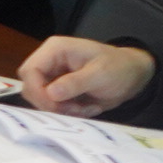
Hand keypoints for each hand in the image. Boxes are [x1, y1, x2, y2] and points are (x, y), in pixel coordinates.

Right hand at [18, 37, 156, 118]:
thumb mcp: (101, 74)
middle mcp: (48, 62)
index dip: (37, 90)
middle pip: (30, 86)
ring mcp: (52, 76)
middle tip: (75, 110)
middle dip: (50, 103)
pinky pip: (50, 105)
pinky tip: (85, 109)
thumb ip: (75, 82)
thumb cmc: (119, 68)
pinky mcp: (57, 89)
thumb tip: (50, 93)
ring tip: (84, 109)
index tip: (55, 105)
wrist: (132, 76)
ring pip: (39, 99)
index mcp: (55, 50)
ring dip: (60, 110)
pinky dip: (66, 112)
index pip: (30, 70)